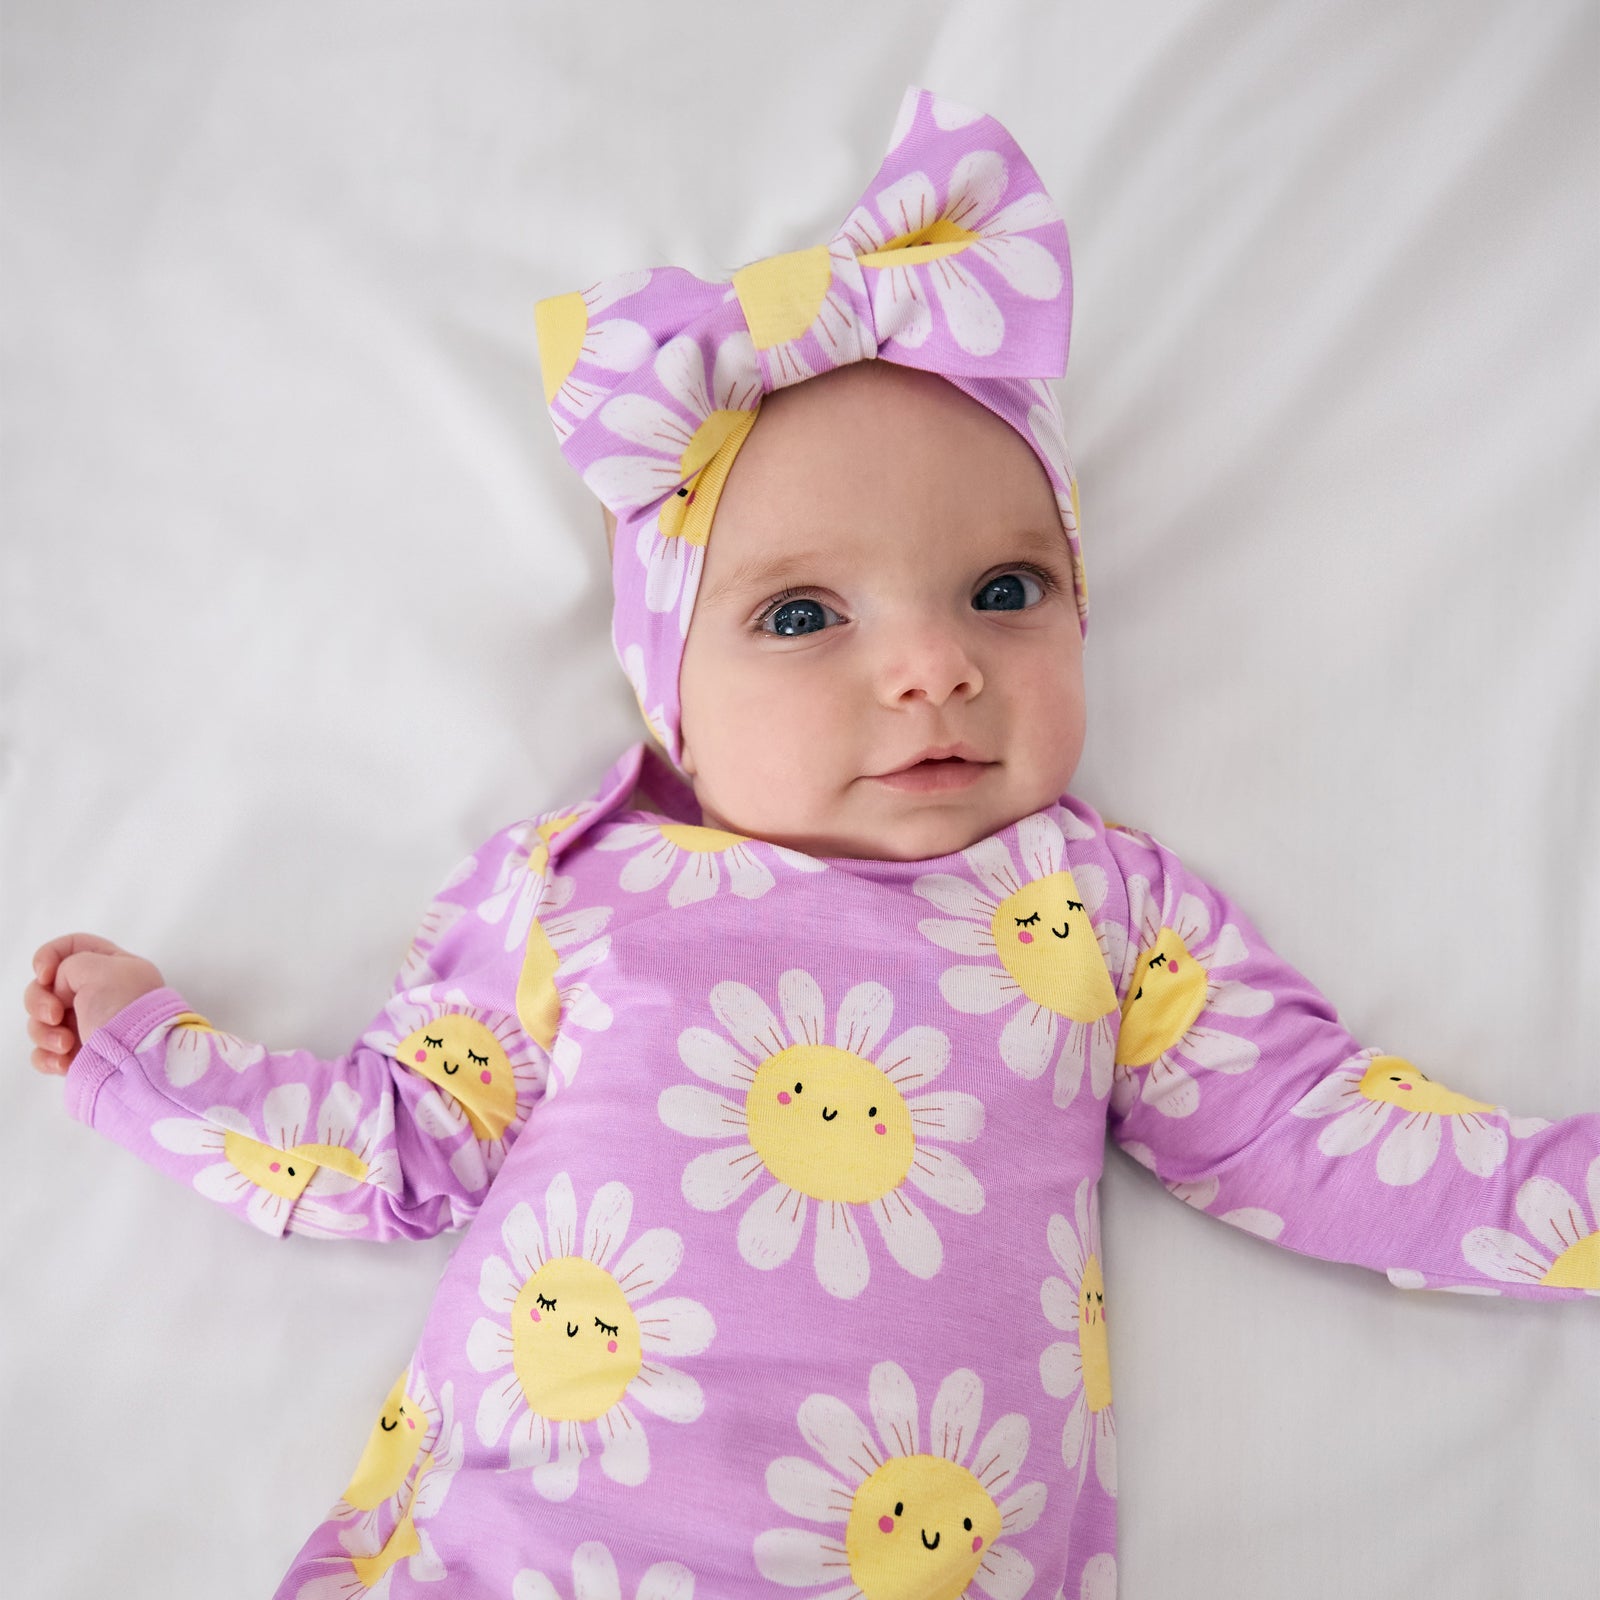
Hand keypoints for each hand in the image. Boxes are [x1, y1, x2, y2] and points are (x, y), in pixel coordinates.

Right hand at [25, 934, 164, 1074]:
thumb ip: (69, 963)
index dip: (49, 956)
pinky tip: (63, 1061)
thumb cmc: (124, 1008)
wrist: (139, 1060)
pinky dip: (47, 1057)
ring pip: (42, 1021)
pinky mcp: (80, 1054)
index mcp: (114, 966)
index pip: (73, 947)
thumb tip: (60, 986)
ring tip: (65, 1044)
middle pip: (48, 987)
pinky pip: (46, 1052)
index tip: (46, 975)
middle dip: (39, 1001)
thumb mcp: (98, 967)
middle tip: (53, 1015)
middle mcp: (100, 994)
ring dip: (44, 1033)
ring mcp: (89, 1024)